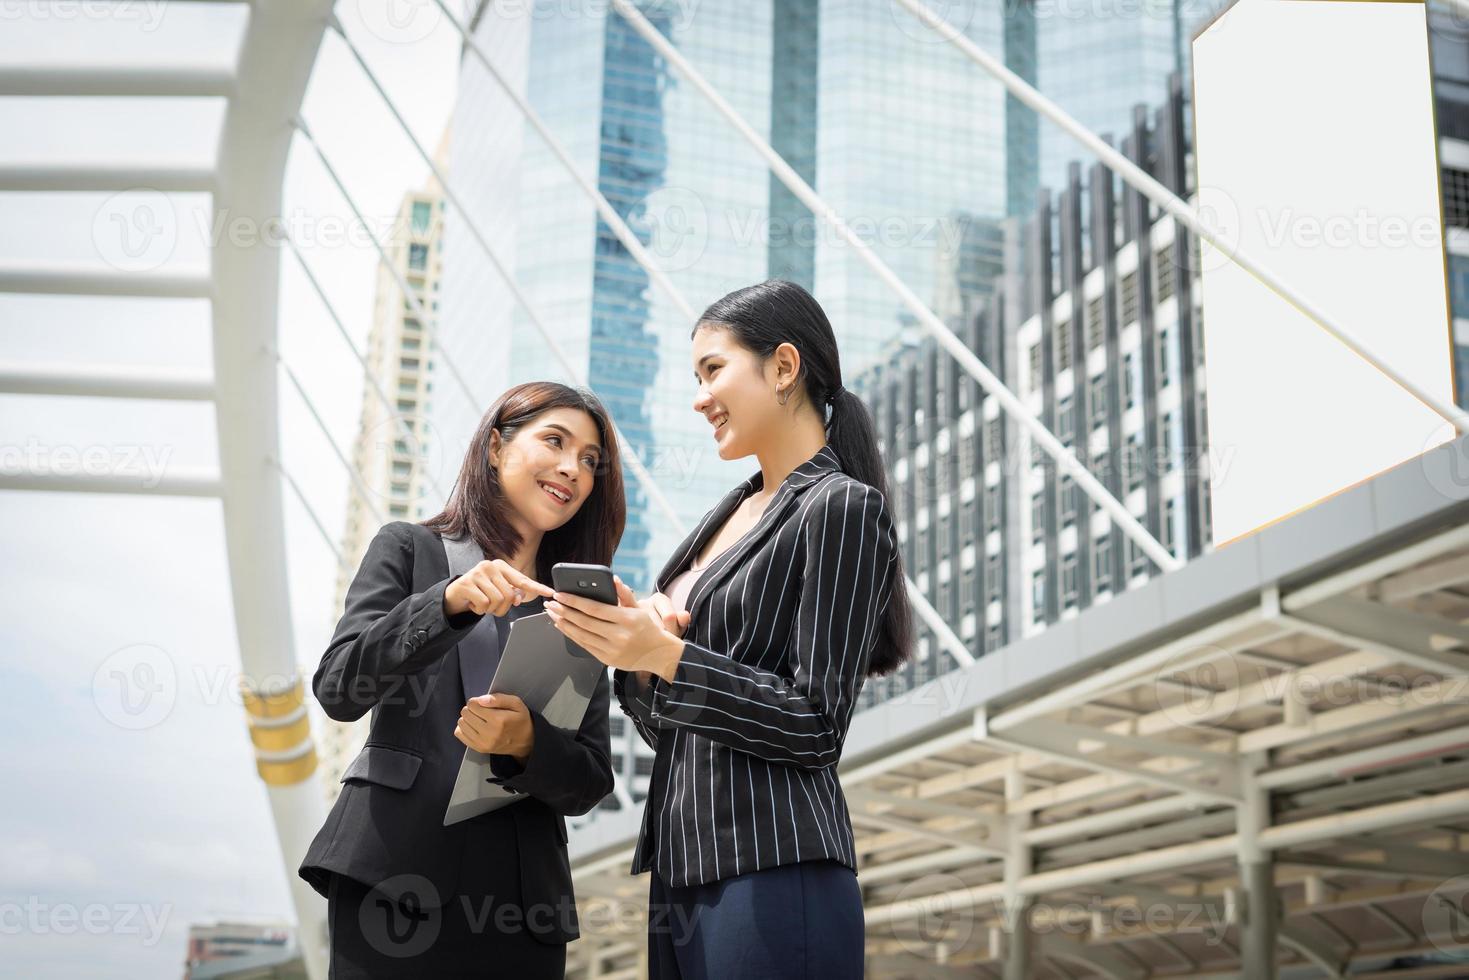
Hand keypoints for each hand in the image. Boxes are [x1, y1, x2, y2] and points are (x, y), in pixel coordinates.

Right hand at [445, 558, 553, 618]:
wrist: (455, 594)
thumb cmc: (480, 592)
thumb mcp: (497, 590)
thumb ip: (511, 592)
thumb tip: (519, 597)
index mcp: (500, 566)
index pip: (522, 580)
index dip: (537, 587)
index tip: (550, 592)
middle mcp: (490, 566)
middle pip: (509, 595)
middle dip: (502, 608)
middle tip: (491, 606)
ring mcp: (477, 573)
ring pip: (497, 600)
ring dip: (490, 609)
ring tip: (481, 603)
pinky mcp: (466, 583)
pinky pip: (483, 604)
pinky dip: (480, 610)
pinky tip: (473, 604)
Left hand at [455, 692, 534, 760]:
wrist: (525, 742)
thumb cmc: (520, 720)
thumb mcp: (517, 704)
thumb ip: (499, 699)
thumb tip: (480, 700)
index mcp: (499, 720)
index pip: (473, 705)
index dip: (476, 701)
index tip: (482, 703)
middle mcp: (489, 732)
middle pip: (466, 714)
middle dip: (471, 709)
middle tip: (480, 711)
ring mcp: (483, 742)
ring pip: (461, 723)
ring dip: (467, 718)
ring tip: (477, 719)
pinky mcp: (479, 748)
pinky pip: (460, 734)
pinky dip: (463, 728)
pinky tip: (472, 726)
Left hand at [547, 575, 684, 680]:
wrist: (658, 654)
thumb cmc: (647, 628)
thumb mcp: (640, 608)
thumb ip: (625, 594)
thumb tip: (613, 579)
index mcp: (627, 619)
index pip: (595, 609)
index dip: (575, 601)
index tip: (560, 594)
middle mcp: (619, 636)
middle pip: (585, 622)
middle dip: (564, 612)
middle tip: (550, 603)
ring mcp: (612, 650)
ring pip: (582, 635)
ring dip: (564, 624)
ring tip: (553, 614)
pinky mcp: (607, 660)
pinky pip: (585, 646)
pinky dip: (572, 635)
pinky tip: (563, 626)